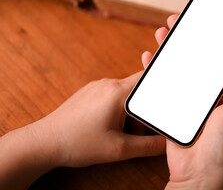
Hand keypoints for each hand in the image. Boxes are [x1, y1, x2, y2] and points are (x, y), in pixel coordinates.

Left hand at [0, 73, 164, 188]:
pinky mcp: (90, 93)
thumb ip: (148, 146)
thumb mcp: (119, 149)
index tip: (171, 91)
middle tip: (141, 129)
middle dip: (145, 108)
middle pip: (139, 89)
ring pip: (126, 94)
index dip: (162, 86)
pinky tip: (110, 127)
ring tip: (123, 133)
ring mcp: (97, 87)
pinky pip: (113, 96)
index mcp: (118, 93)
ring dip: (131, 112)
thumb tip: (166, 143)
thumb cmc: (78, 143)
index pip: (149, 79)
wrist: (45, 142)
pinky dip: (119, 110)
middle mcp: (108, 84)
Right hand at [142, 15, 222, 189]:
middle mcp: (206, 94)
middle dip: (184, 39)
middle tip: (176, 21)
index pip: (217, 59)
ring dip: (169, 50)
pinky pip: (162, 86)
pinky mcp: (171, 109)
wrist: (202, 174)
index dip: (210, 40)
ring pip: (176, 69)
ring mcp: (187, 101)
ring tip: (161, 32)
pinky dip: (154, 71)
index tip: (202, 22)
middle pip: (193, 60)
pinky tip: (149, 58)